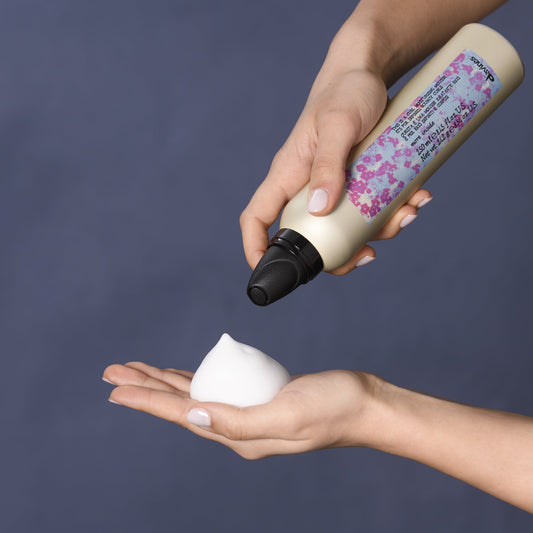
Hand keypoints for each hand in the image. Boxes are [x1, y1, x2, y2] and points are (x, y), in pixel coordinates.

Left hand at [103, 362, 379, 458]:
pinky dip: (194, 379)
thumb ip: (239, 421)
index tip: (114, 388)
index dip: (146, 400)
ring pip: (194, 395)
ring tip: (138, 371)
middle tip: (113, 372)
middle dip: (145, 388)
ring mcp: (248, 413)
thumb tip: (194, 416)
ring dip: (164, 382)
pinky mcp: (259, 398)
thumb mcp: (288, 413)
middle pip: (181, 405)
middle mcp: (238, 428)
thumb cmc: (334, 407)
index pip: (182, 415)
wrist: (365, 404)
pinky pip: (217, 387)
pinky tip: (183, 376)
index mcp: (240, 435)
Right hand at [240, 66, 432, 275]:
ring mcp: (331, 188)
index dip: (256, 246)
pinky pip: (369, 208)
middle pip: (308, 236)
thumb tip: (320, 210)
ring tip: (408, 213)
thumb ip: (328, 164)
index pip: (257, 217)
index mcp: (288, 175)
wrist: (369, 72)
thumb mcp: (339, 123)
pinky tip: (416, 198)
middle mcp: (305, 187)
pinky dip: (394, 211)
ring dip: (378, 230)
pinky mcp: (355, 182)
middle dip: (338, 254)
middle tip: (366, 255)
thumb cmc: (346, 90)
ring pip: (345, 227)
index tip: (268, 270)